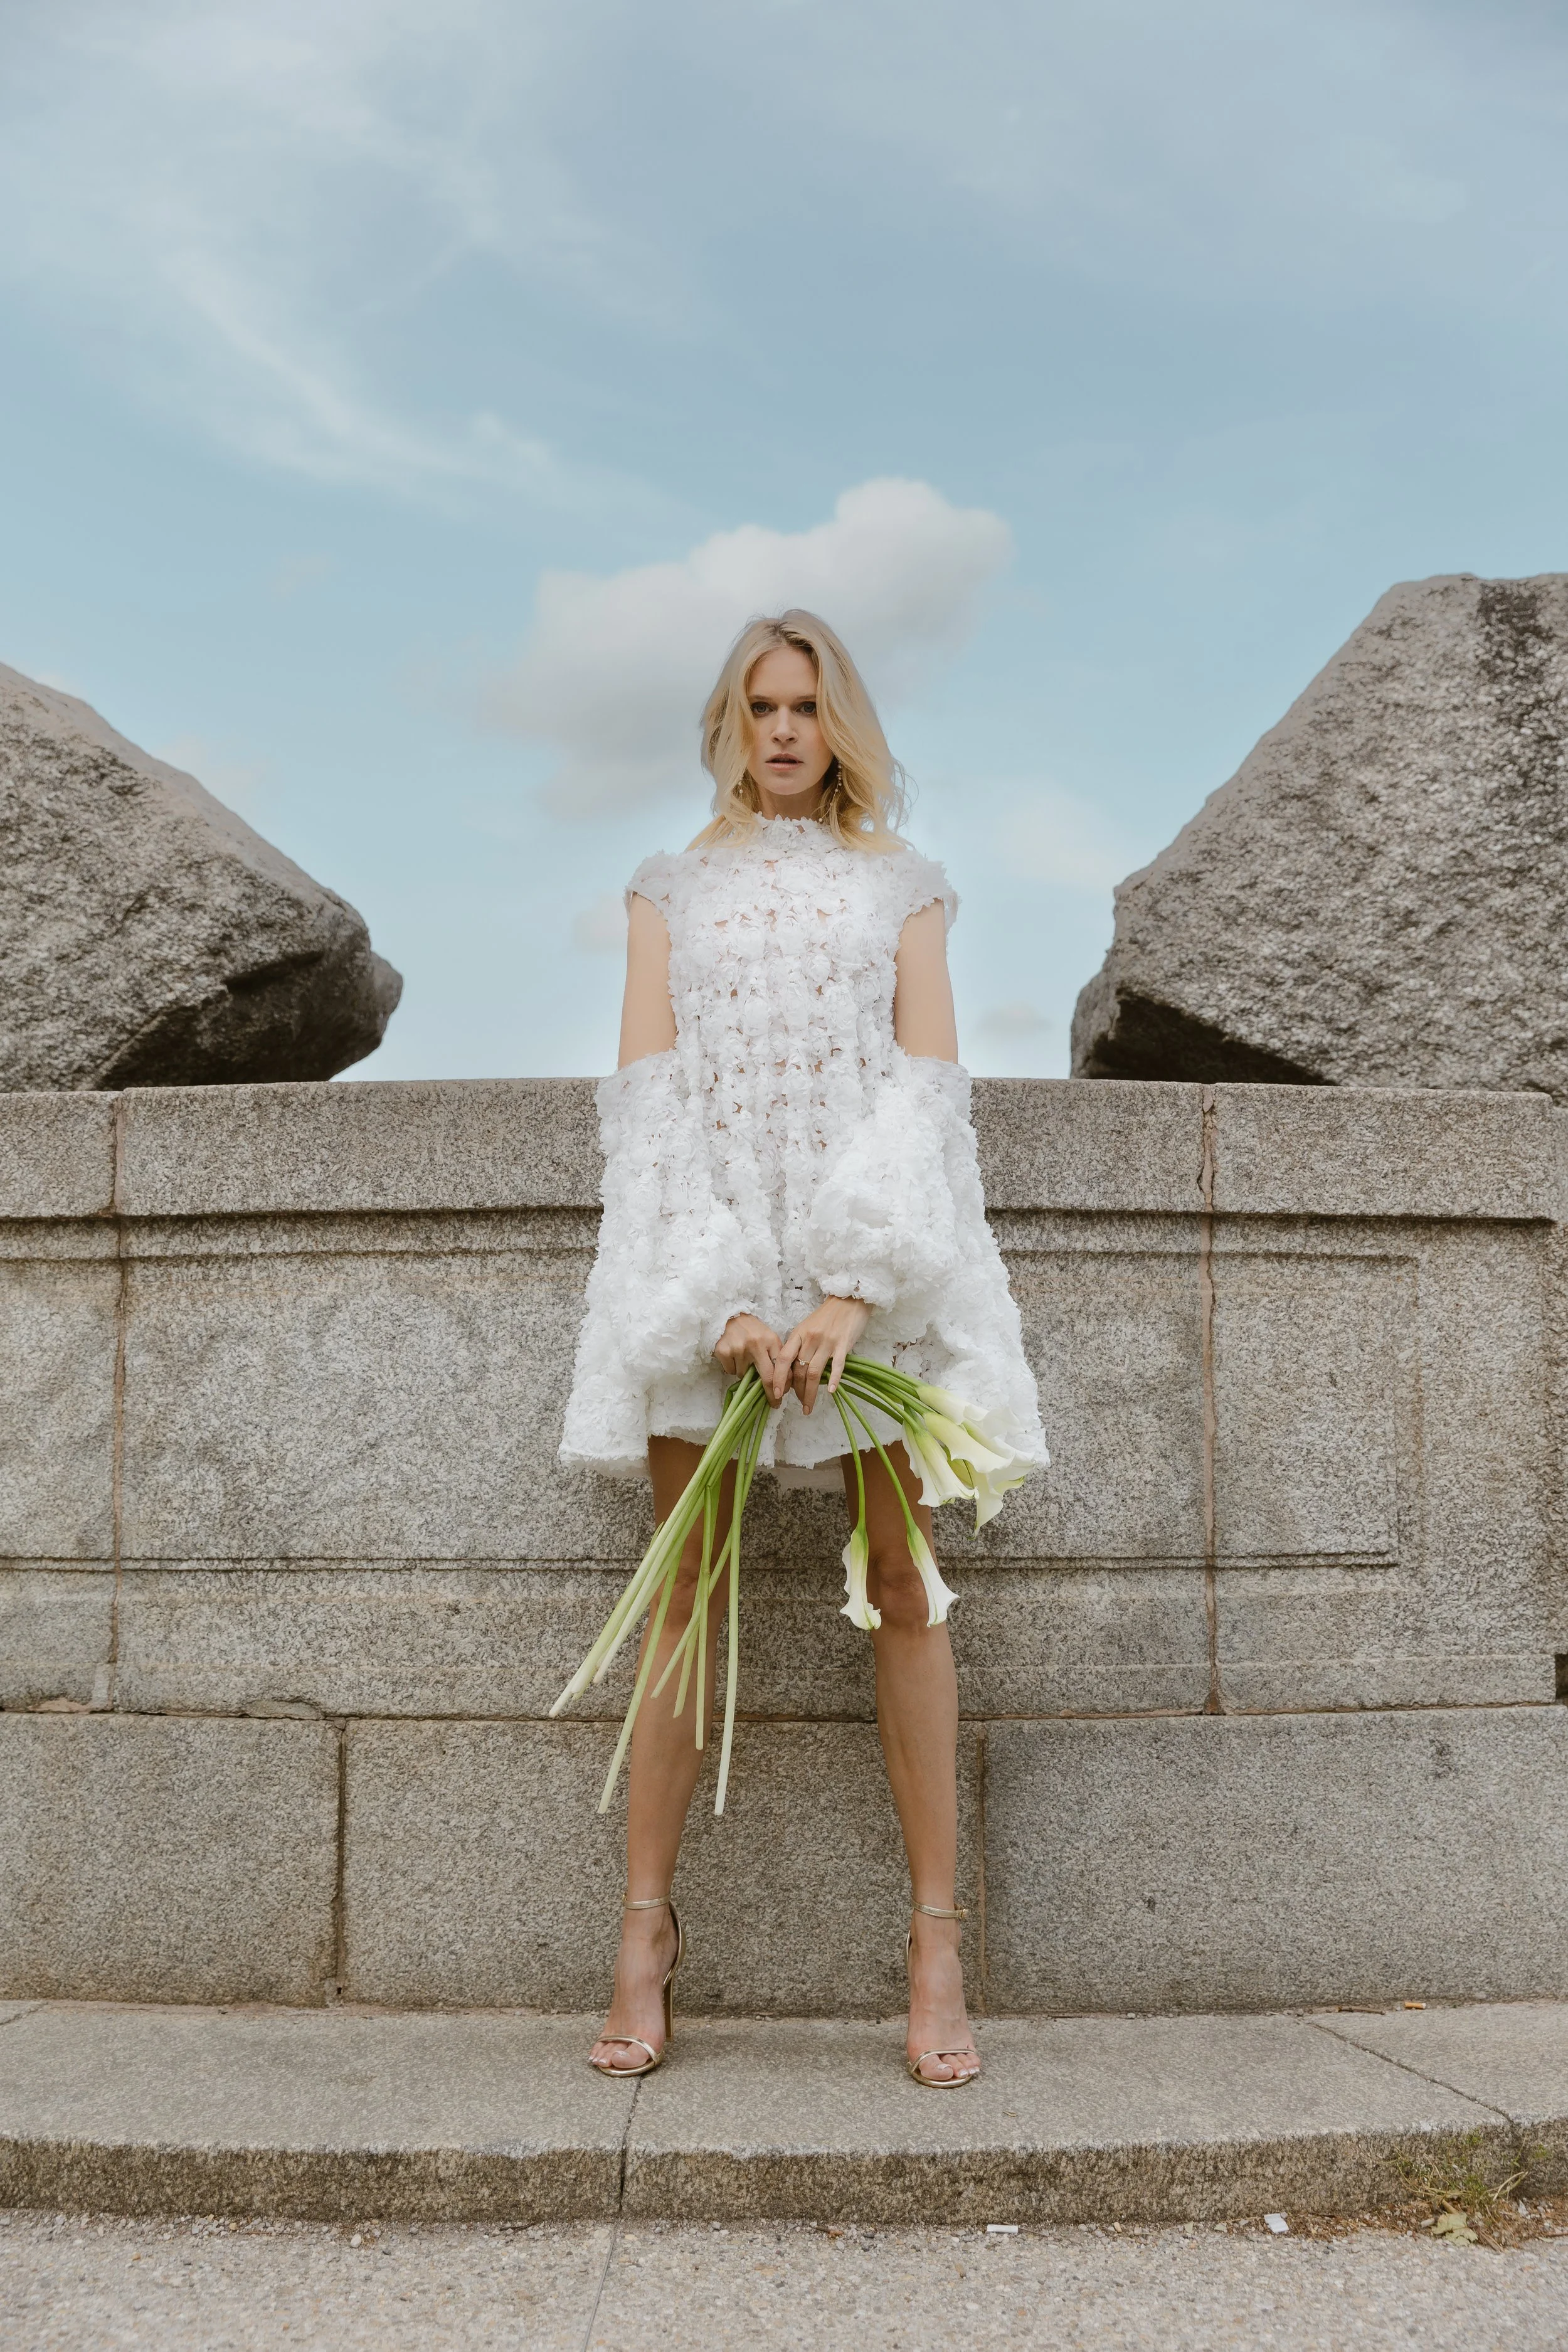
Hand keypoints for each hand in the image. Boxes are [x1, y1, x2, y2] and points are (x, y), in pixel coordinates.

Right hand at [714, 1313, 786, 1401]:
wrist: (729, 1314)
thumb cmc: (752, 1329)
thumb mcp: (768, 1338)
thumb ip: (775, 1356)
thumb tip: (783, 1383)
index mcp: (771, 1340)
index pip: (781, 1368)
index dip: (783, 1385)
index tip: (782, 1396)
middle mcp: (756, 1344)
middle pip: (767, 1377)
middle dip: (771, 1394)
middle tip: (773, 1403)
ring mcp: (739, 1349)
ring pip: (745, 1375)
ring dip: (745, 1372)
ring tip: (743, 1357)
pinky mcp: (724, 1352)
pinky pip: (731, 1371)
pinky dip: (733, 1367)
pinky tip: (733, 1355)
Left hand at [776, 1296, 871, 1415]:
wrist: (849, 1298)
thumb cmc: (827, 1315)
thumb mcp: (807, 1326)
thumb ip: (799, 1345)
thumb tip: (792, 1369)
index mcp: (799, 1334)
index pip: (784, 1359)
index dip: (779, 1378)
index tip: (777, 1394)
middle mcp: (811, 1339)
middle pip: (799, 1370)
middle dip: (797, 1391)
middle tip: (798, 1404)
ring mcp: (827, 1342)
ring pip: (814, 1373)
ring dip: (810, 1393)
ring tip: (809, 1406)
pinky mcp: (844, 1345)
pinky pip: (837, 1366)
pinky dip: (833, 1380)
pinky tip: (830, 1392)